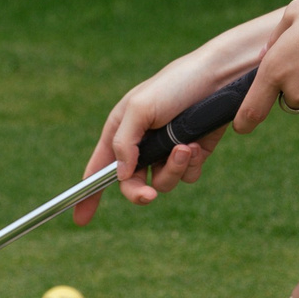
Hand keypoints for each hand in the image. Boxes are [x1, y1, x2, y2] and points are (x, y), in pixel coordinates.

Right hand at [76, 45, 254, 224]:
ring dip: (173, 169)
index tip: (80, 219)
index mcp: (121, 131)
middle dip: (140, 192)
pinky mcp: (193, 154)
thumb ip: (125, 142)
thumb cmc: (174, 84)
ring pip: (163, 183)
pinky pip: (187, 176)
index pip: (99, 168)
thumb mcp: (140, 108)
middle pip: (132, 185)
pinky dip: (192, 164)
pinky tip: (198, 144)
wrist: (218, 78)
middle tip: (149, 196)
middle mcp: (142, 145)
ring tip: (185, 147)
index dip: (88, 194)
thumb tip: (122, 175)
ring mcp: (168, 151)